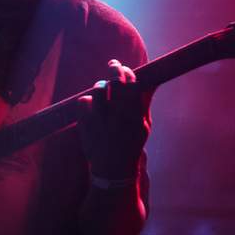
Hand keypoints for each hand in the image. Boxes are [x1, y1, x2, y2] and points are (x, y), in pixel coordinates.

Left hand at [78, 59, 150, 179]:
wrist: (113, 170)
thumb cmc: (131, 145)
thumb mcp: (144, 126)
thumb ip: (145, 102)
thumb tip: (151, 81)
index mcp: (135, 116)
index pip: (133, 84)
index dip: (129, 72)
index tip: (126, 68)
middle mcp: (118, 117)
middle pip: (116, 82)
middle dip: (115, 68)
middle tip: (113, 64)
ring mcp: (100, 121)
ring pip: (99, 89)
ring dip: (101, 85)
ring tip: (104, 88)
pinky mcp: (85, 125)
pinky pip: (83, 101)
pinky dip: (87, 101)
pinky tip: (92, 107)